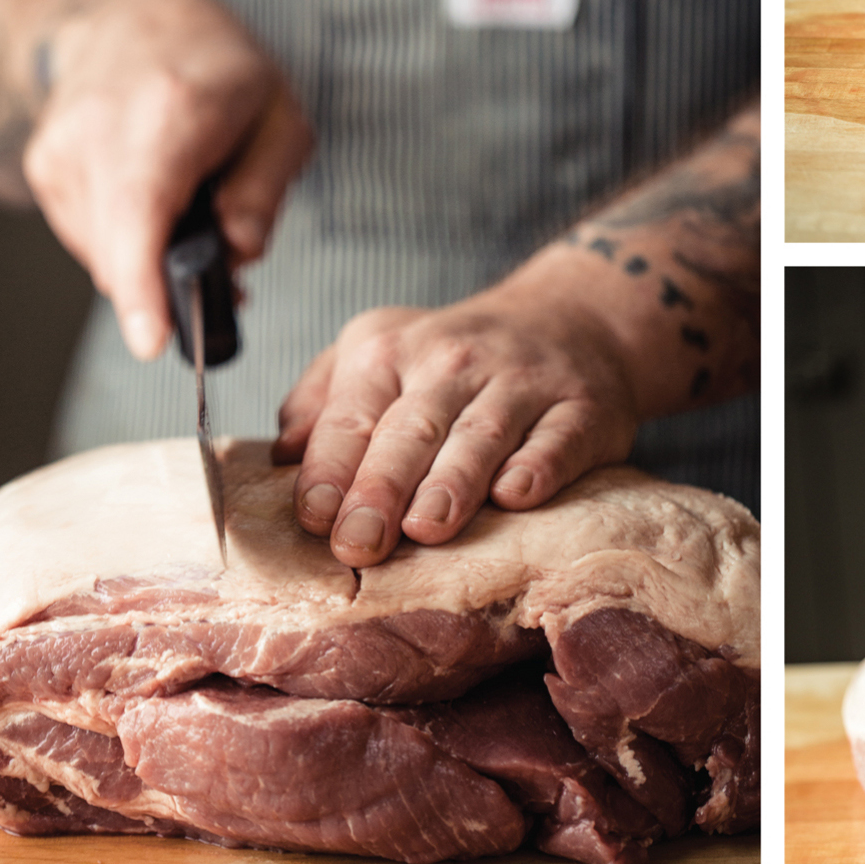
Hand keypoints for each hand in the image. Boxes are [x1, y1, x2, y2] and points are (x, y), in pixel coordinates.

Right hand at [21, 0, 311, 359]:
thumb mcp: (280, 118)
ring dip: (154, 259)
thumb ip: (265, 190)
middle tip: (229, 274)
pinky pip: (91, 238)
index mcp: (170, 110)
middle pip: (122, 248)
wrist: (131, 16)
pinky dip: (128, 240)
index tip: (151, 339)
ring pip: (107, 254)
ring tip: (196, 219)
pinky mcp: (43, 166)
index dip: (145, 284)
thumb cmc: (218, 66)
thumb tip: (239, 251)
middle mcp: (99, 129)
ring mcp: (61, 149)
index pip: (143, 211)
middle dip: (173, 285)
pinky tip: (158, 205)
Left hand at [273, 283, 639, 565]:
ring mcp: (523, 381)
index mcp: (389, 350)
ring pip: (482, 434)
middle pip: (412, 428)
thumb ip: (322, 401)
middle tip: (359, 543)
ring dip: (453, 481)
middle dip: (381, 487)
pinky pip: (557, 439)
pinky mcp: (582, 408)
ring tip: (427, 528)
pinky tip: (516, 494)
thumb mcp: (377, 352)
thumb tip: (282, 456)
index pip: (351, 413)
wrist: (571, 319)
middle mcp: (454, 360)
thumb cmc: (454, 358)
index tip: (314, 517)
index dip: (330, 466)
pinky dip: (537, 466)